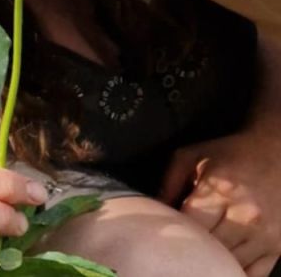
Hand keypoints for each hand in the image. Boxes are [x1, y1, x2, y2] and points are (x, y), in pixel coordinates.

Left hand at [161, 131, 280, 276]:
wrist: (276, 153)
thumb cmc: (230, 154)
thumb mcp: (191, 156)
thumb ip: (168, 183)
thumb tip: (151, 211)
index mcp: (219, 191)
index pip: (189, 225)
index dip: (172, 230)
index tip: (161, 229)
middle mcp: (245, 216)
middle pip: (208, 248)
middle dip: (189, 248)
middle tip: (177, 243)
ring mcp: (264, 236)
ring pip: (228, 264)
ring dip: (210, 263)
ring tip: (195, 254)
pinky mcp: (277, 248)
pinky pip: (253, 274)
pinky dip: (233, 272)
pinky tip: (219, 266)